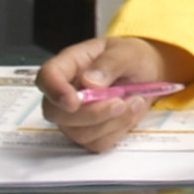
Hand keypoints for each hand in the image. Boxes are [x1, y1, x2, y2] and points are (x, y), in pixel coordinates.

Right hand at [35, 36, 193, 153]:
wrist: (147, 74)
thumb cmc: (131, 58)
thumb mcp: (128, 51)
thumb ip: (110, 63)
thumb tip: (89, 82)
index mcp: (69, 65)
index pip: (47, 77)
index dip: (55, 91)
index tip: (73, 102)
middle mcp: (65, 93)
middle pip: (57, 113)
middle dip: (91, 113)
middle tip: (120, 102)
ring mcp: (73, 117)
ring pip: (79, 133)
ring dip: (112, 121)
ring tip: (135, 101)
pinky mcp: (89, 133)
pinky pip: (97, 142)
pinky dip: (118, 130)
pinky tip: (130, 112)